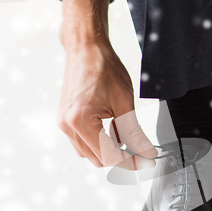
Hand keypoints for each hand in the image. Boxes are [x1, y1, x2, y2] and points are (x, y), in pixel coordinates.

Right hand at [56, 0, 156, 169]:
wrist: (86, 48)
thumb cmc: (102, 67)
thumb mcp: (125, 103)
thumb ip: (135, 133)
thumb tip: (146, 153)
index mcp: (80, 122)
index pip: (109, 157)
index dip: (130, 162)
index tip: (146, 162)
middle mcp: (68, 126)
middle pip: (99, 159)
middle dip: (121, 156)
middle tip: (140, 147)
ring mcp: (64, 124)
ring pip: (91, 153)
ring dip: (110, 149)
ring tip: (123, 129)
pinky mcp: (66, 120)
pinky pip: (85, 142)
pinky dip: (101, 140)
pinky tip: (113, 126)